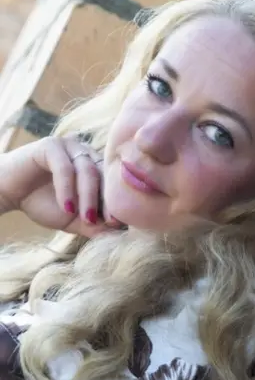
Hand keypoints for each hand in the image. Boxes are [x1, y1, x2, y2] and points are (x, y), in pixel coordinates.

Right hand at [0, 136, 122, 237]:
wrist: (6, 193)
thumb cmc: (41, 203)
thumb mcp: (72, 219)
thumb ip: (93, 225)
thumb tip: (118, 234)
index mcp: (96, 167)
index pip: (112, 183)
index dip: (116, 203)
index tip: (119, 224)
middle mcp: (86, 153)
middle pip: (104, 176)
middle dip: (106, 201)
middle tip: (108, 222)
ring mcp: (69, 146)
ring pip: (87, 170)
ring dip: (88, 197)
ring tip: (85, 218)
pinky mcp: (51, 145)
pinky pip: (64, 167)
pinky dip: (67, 189)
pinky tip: (66, 207)